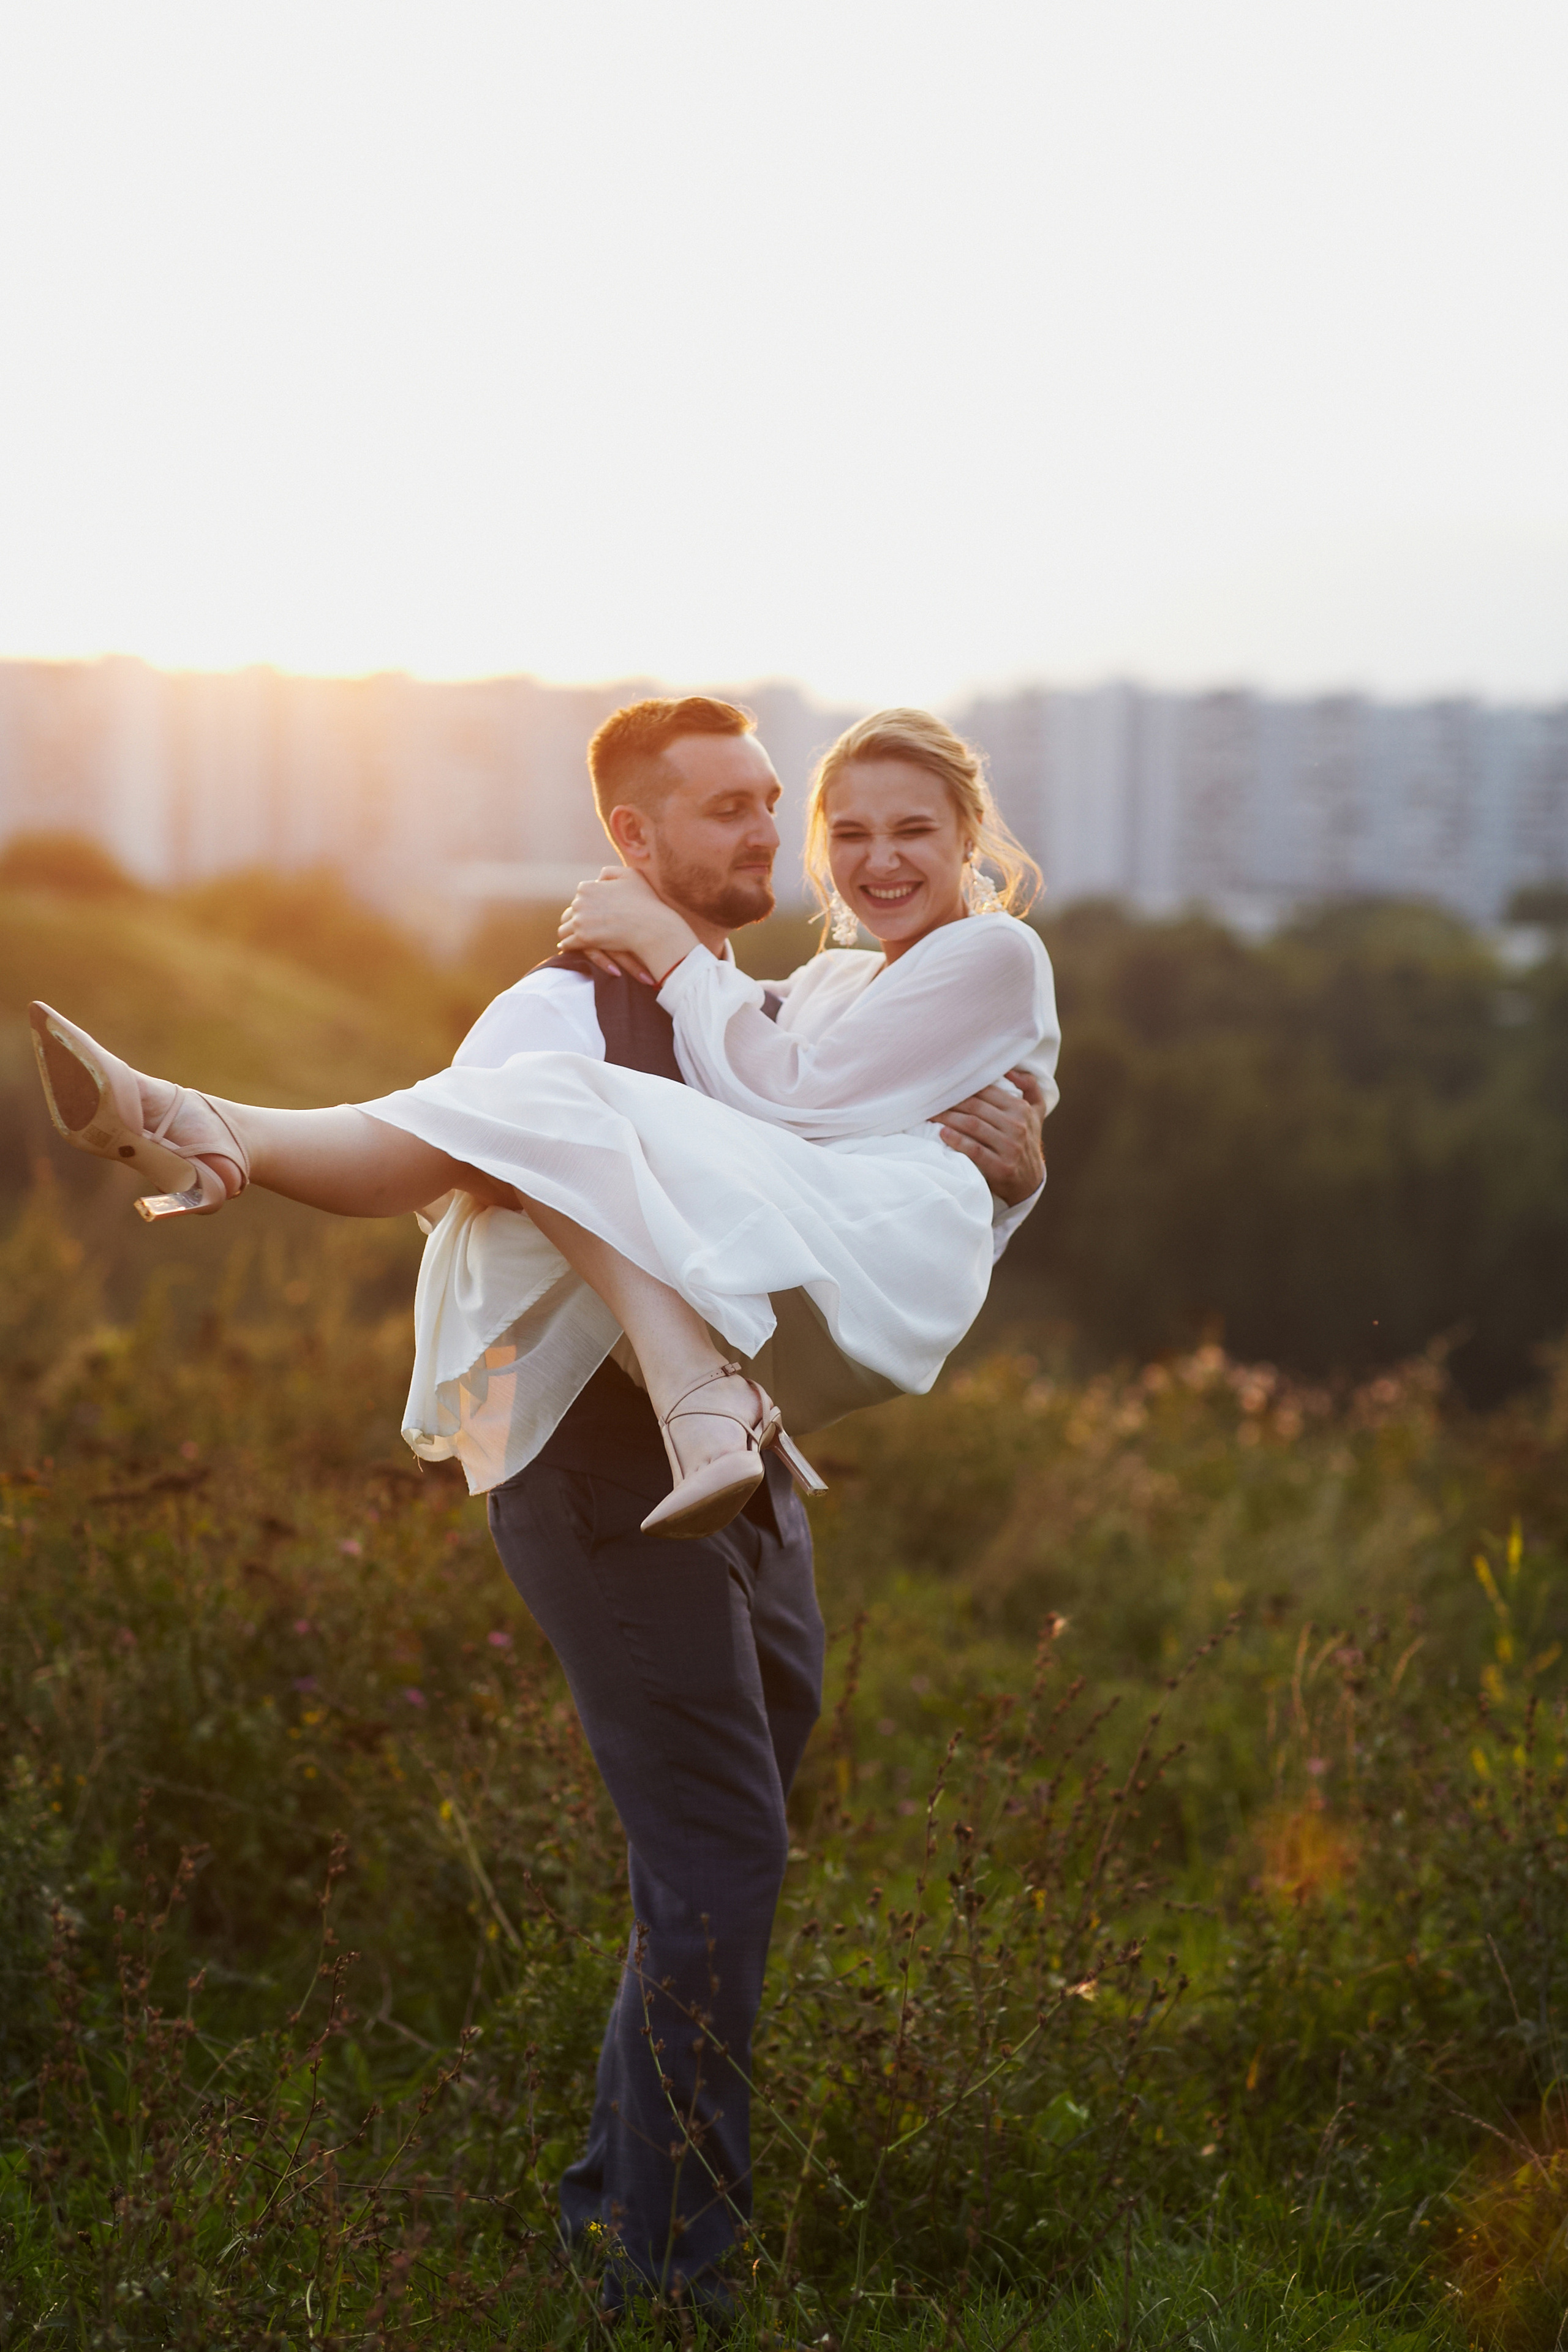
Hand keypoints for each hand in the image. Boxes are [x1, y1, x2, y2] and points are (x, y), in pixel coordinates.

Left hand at [557, 868, 698, 986]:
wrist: (650, 926)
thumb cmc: (644, 901)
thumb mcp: (630, 875)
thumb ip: (609, 872)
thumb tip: (597, 879)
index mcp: (587, 887)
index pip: (580, 895)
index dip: (588, 904)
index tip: (596, 913)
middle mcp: (579, 902)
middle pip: (571, 912)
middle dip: (578, 919)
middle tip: (585, 927)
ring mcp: (580, 921)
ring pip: (565, 929)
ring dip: (570, 933)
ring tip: (575, 939)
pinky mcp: (583, 939)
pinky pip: (567, 944)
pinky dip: (569, 946)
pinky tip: (574, 949)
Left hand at [937, 1068, 1045, 1205]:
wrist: (1030, 1183)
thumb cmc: (1026, 1142)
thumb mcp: (1036, 1114)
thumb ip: (1029, 1087)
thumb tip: (1011, 1070)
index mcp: (1021, 1109)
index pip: (986, 1091)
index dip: (962, 1087)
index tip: (944, 1086)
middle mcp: (1017, 1126)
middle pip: (975, 1107)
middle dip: (949, 1102)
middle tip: (930, 1099)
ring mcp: (1010, 1147)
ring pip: (972, 1125)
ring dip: (947, 1118)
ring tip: (930, 1114)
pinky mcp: (1001, 1166)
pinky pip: (974, 1149)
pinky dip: (956, 1140)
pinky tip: (942, 1134)